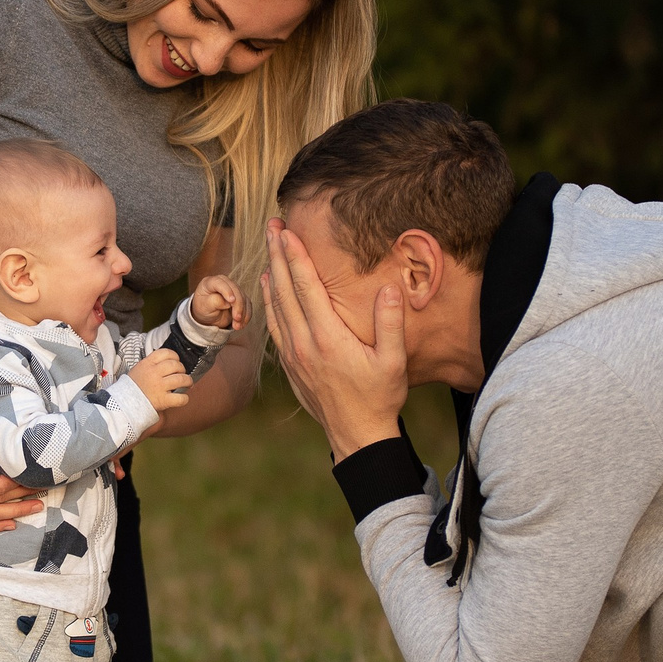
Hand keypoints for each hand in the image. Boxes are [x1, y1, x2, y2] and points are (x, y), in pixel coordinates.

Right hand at [126, 348, 193, 412]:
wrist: (123, 403)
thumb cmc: (132, 387)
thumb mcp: (138, 369)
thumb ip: (151, 364)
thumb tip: (167, 362)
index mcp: (147, 364)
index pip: (166, 353)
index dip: (174, 356)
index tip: (175, 361)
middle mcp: (154, 373)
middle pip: (176, 365)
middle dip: (182, 369)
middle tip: (181, 373)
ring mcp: (159, 386)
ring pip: (182, 379)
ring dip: (188, 381)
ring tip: (188, 384)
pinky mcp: (163, 400)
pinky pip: (180, 398)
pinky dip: (184, 398)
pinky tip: (182, 398)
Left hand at [188, 274, 245, 330]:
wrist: (208, 316)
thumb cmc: (203, 309)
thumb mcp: (204, 307)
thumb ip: (214, 302)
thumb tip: (227, 303)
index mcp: (210, 282)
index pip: (220, 283)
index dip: (227, 290)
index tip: (231, 301)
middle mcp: (223, 282)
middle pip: (235, 289)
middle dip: (238, 305)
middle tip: (237, 318)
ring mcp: (233, 289)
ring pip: (243, 298)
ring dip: (243, 312)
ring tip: (237, 326)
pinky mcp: (241, 297)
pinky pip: (247, 305)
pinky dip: (246, 315)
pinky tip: (242, 324)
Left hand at [263, 218, 410, 460]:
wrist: (356, 436)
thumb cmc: (380, 398)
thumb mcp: (394, 362)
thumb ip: (391, 323)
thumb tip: (389, 288)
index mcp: (328, 338)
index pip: (306, 286)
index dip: (296, 255)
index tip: (288, 231)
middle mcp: (304, 343)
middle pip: (284, 289)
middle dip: (277, 254)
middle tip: (272, 225)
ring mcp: (293, 355)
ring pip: (275, 306)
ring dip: (270, 273)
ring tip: (269, 247)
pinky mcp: (290, 365)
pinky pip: (274, 326)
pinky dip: (269, 302)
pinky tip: (268, 288)